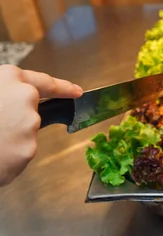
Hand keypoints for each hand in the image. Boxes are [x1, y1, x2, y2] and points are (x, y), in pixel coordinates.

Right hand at [0, 65, 81, 185]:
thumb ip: (3, 95)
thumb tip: (9, 101)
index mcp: (10, 79)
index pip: (45, 82)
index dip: (62, 88)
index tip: (77, 92)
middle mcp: (25, 98)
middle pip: (31, 115)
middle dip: (16, 125)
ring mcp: (29, 125)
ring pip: (24, 137)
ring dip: (9, 143)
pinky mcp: (27, 150)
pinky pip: (18, 157)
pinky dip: (7, 161)